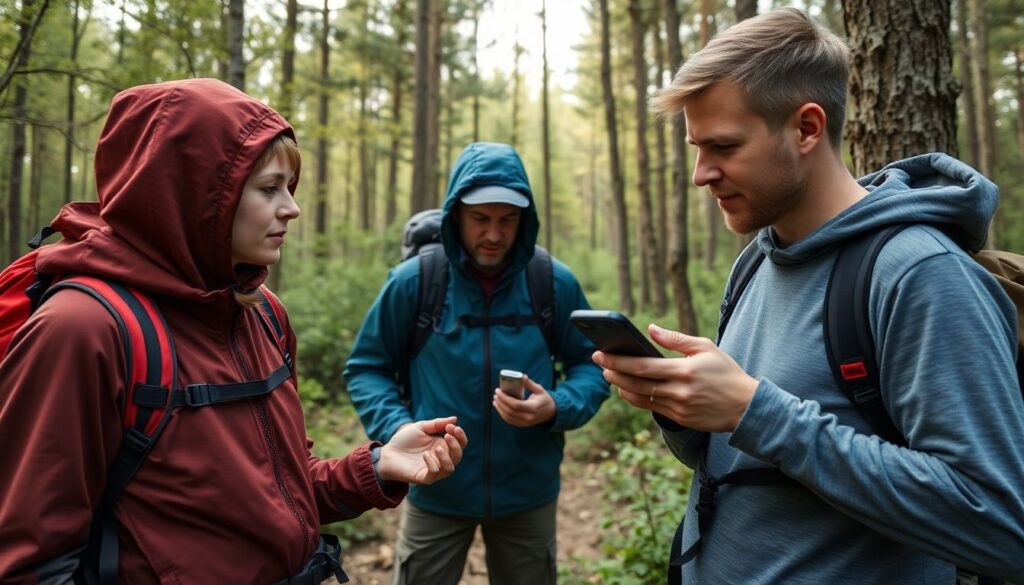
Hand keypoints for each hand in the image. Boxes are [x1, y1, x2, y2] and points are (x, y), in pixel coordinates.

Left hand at [378, 417, 467, 484]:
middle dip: (456, 446)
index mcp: (443, 446)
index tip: (452, 427)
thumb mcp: (421, 427)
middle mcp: (441, 459)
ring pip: (450, 468)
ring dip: (447, 457)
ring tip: (437, 448)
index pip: (460, 444)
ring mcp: (433, 469)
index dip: (460, 436)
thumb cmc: (405, 440)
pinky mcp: (424, 477)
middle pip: (458, 456)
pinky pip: (435, 474)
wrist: (388, 453)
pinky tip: (425, 454)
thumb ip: (437, 424)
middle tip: (447, 435)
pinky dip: (433, 464)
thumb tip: (455, 419)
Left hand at [493, 375, 556, 426]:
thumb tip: (522, 376)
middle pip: (510, 411)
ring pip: (508, 417)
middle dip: (501, 402)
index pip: (515, 405)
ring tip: (495, 400)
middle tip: (496, 394)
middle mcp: (529, 417)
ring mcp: (526, 422)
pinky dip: (503, 414)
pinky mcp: (523, 424)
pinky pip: (510, 420)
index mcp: (533, 408)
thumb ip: (530, 384)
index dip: (505, 398)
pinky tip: (499, 407)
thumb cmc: (545, 399)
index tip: (498, 391)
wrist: (551, 413)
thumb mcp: (539, 390)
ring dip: (500, 409)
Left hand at [592, 323, 758, 431]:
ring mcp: (678, 408)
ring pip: (639, 399)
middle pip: (635, 384)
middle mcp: (679, 392)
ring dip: (621, 387)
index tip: (601, 354)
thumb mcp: (705, 348)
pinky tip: (627, 389)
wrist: (746, 407)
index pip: (642, 367)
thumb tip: (650, 329)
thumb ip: (675, 339)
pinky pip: (650, 408)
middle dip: (613, 373)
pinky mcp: (680, 419)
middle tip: (599, 363)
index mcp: (684, 371)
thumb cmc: (726, 372)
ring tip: (610, 375)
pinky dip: (635, 398)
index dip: (617, 361)